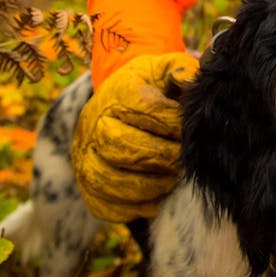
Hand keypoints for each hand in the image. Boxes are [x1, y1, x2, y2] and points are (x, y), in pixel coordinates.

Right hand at [71, 51, 199, 222]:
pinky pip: (102, 205)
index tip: (188, 130)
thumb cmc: (148, 86)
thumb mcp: (163, 68)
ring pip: (108, 180)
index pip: (144, 109)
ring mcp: (86, 157)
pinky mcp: (86, 185)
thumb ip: (180, 67)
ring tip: (170, 181)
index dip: (172, 123)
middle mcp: (93, 125)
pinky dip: (129, 208)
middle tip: (181, 160)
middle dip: (159, 156)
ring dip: (146, 186)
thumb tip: (189, 80)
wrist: (116, 102)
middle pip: (122, 146)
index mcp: (116, 95)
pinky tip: (153, 200)